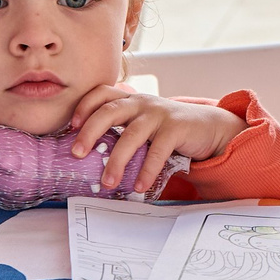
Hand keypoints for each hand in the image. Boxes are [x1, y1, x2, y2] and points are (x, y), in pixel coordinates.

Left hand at [67, 85, 241, 194]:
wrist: (209, 127)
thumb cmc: (169, 129)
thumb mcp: (144, 123)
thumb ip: (123, 130)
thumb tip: (92, 158)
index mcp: (131, 100)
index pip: (102, 93)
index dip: (84, 106)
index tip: (71, 126)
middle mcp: (142, 102)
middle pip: (109, 111)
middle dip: (90, 132)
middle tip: (77, 153)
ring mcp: (159, 114)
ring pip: (131, 134)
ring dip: (117, 160)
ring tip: (108, 182)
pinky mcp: (176, 128)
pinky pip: (158, 150)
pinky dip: (147, 170)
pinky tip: (140, 186)